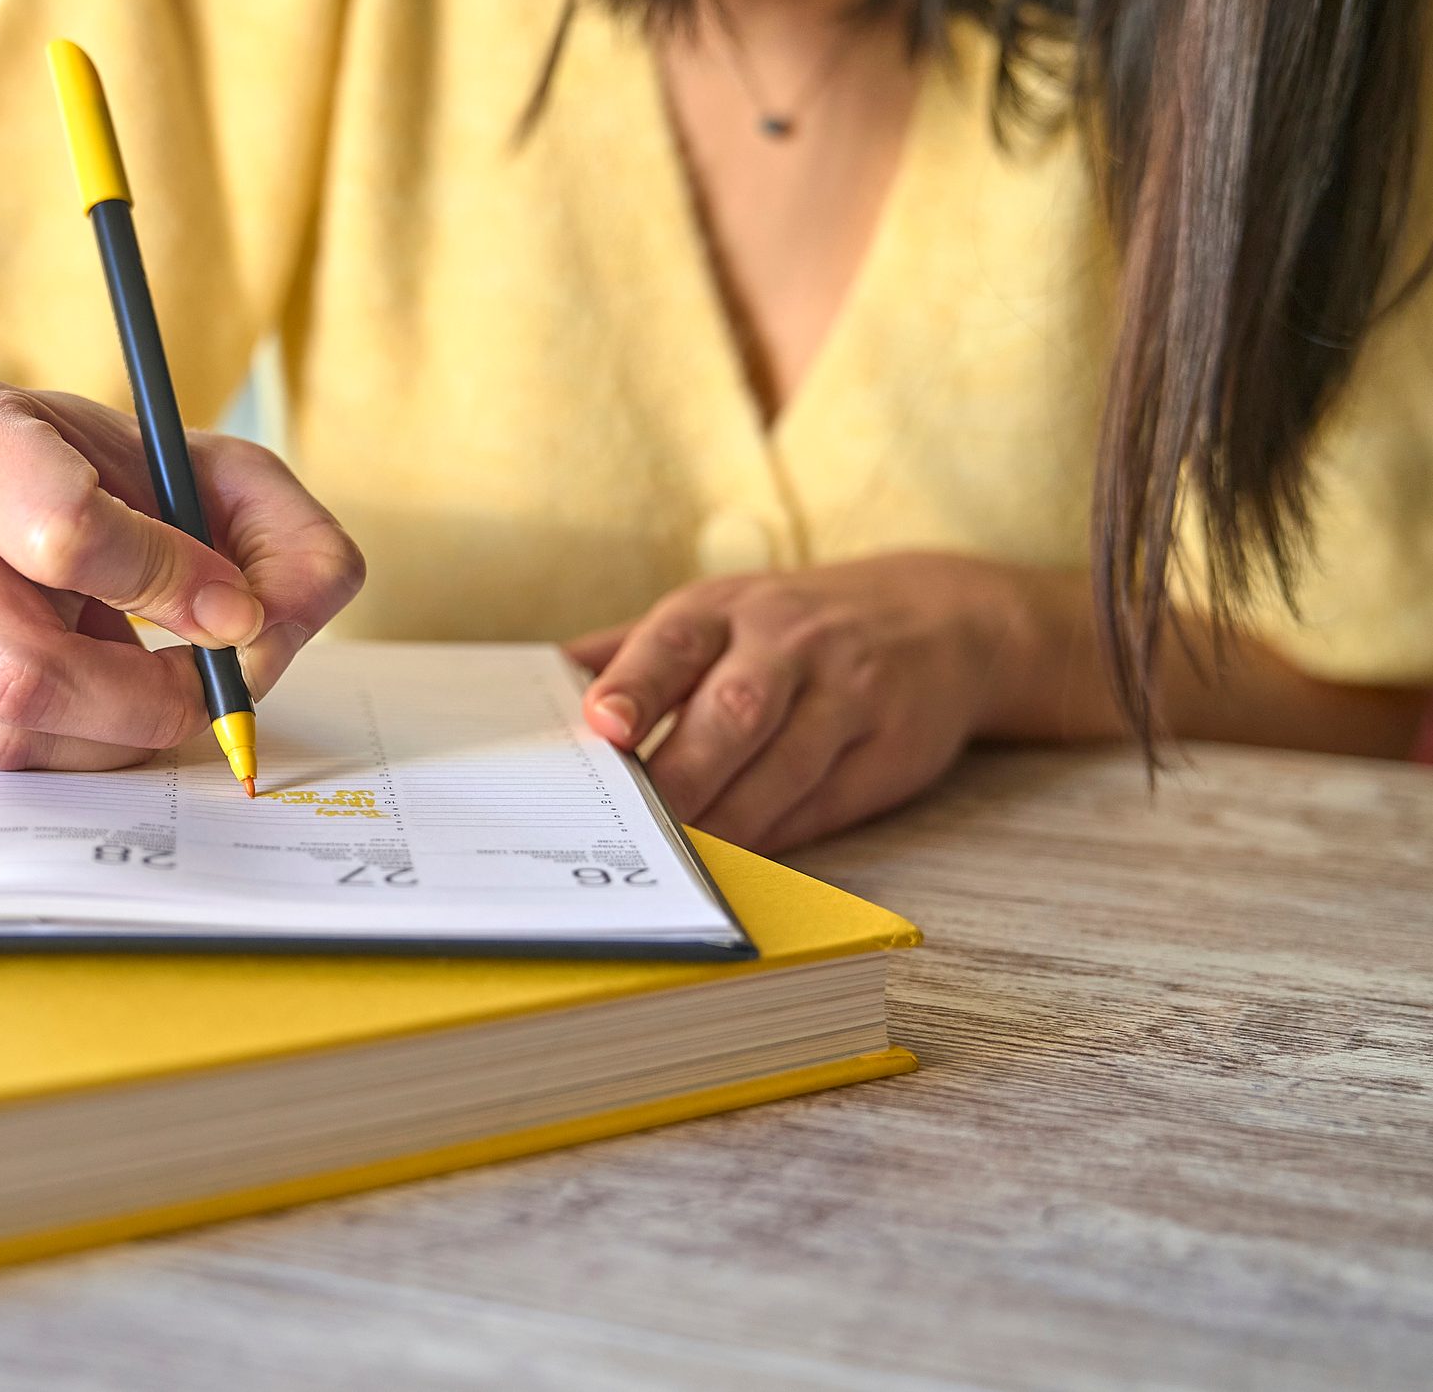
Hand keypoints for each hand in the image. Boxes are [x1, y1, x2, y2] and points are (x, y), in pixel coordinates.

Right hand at [0, 375, 363, 768]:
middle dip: (149, 700)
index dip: (172, 585)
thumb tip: (275, 627)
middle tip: (211, 687)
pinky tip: (97, 688)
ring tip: (150, 677)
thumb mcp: (191, 463)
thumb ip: (276, 529)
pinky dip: (77, 738)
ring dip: (115, 729)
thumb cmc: (77, 469)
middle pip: (24, 667)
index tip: (235, 609)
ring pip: (9, 729)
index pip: (65, 530)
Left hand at [566, 554, 1024, 852]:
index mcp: (725, 609)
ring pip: (784, 766)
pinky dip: (780, 837)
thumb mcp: (716, 614)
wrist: (940, 620)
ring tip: (681, 862)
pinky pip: (828, 803)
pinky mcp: (893, 747)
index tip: (601, 726)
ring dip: (729, 821)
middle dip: (681, 774)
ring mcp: (848, 693)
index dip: (634, 685)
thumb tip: (531, 690)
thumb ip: (629, 654)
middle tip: (636, 827)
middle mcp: (788, 643)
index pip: (671, 644)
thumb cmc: (789, 629)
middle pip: (732, 711)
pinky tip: (742, 862)